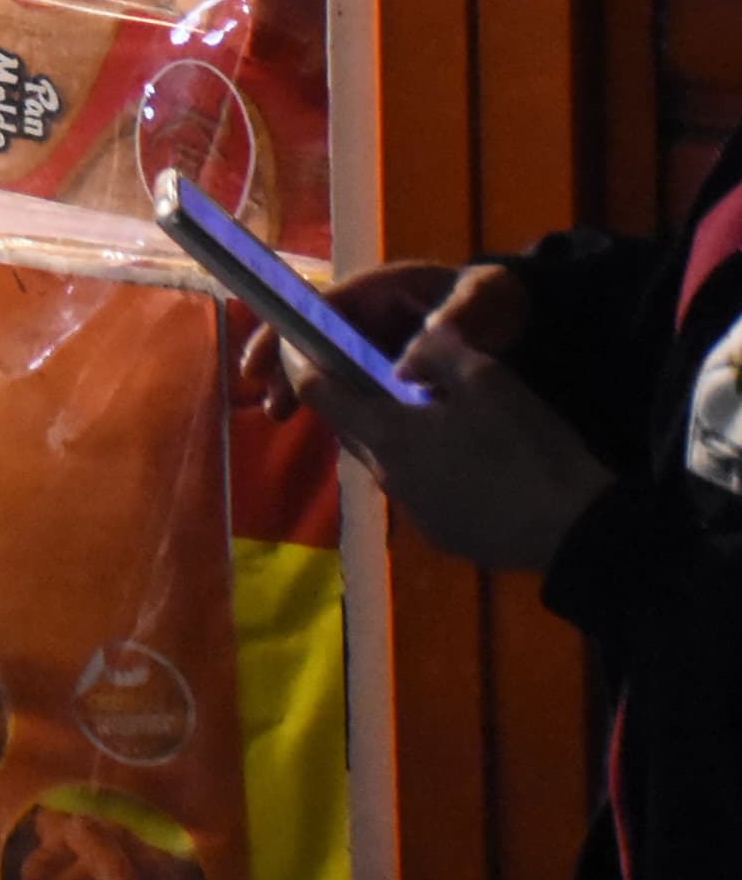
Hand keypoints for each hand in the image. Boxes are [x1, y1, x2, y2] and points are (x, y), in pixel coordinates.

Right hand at [241, 259, 511, 411]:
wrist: (528, 316)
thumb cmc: (499, 299)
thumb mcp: (483, 299)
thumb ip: (453, 322)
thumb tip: (404, 371)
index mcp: (381, 289)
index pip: (318, 306)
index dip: (284, 332)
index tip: (260, 365)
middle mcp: (370, 314)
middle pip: (313, 337)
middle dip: (285, 368)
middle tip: (271, 406)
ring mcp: (379, 341)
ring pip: (331, 363)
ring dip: (306, 388)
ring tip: (283, 418)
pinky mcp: (393, 368)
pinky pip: (357, 383)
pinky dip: (340, 402)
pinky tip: (334, 429)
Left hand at [288, 280, 612, 574]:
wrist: (577, 531)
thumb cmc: (527, 447)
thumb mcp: (486, 380)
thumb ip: (436, 353)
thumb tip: (402, 352)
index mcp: (387, 434)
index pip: (319, 392)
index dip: (304, 363)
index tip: (302, 344)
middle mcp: (387, 476)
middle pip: (353, 428)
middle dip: (356, 400)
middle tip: (382, 375)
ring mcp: (414, 512)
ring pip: (387, 461)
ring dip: (396, 436)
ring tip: (434, 417)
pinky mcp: (443, 535)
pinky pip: (420, 491)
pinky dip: (427, 469)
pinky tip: (466, 462)